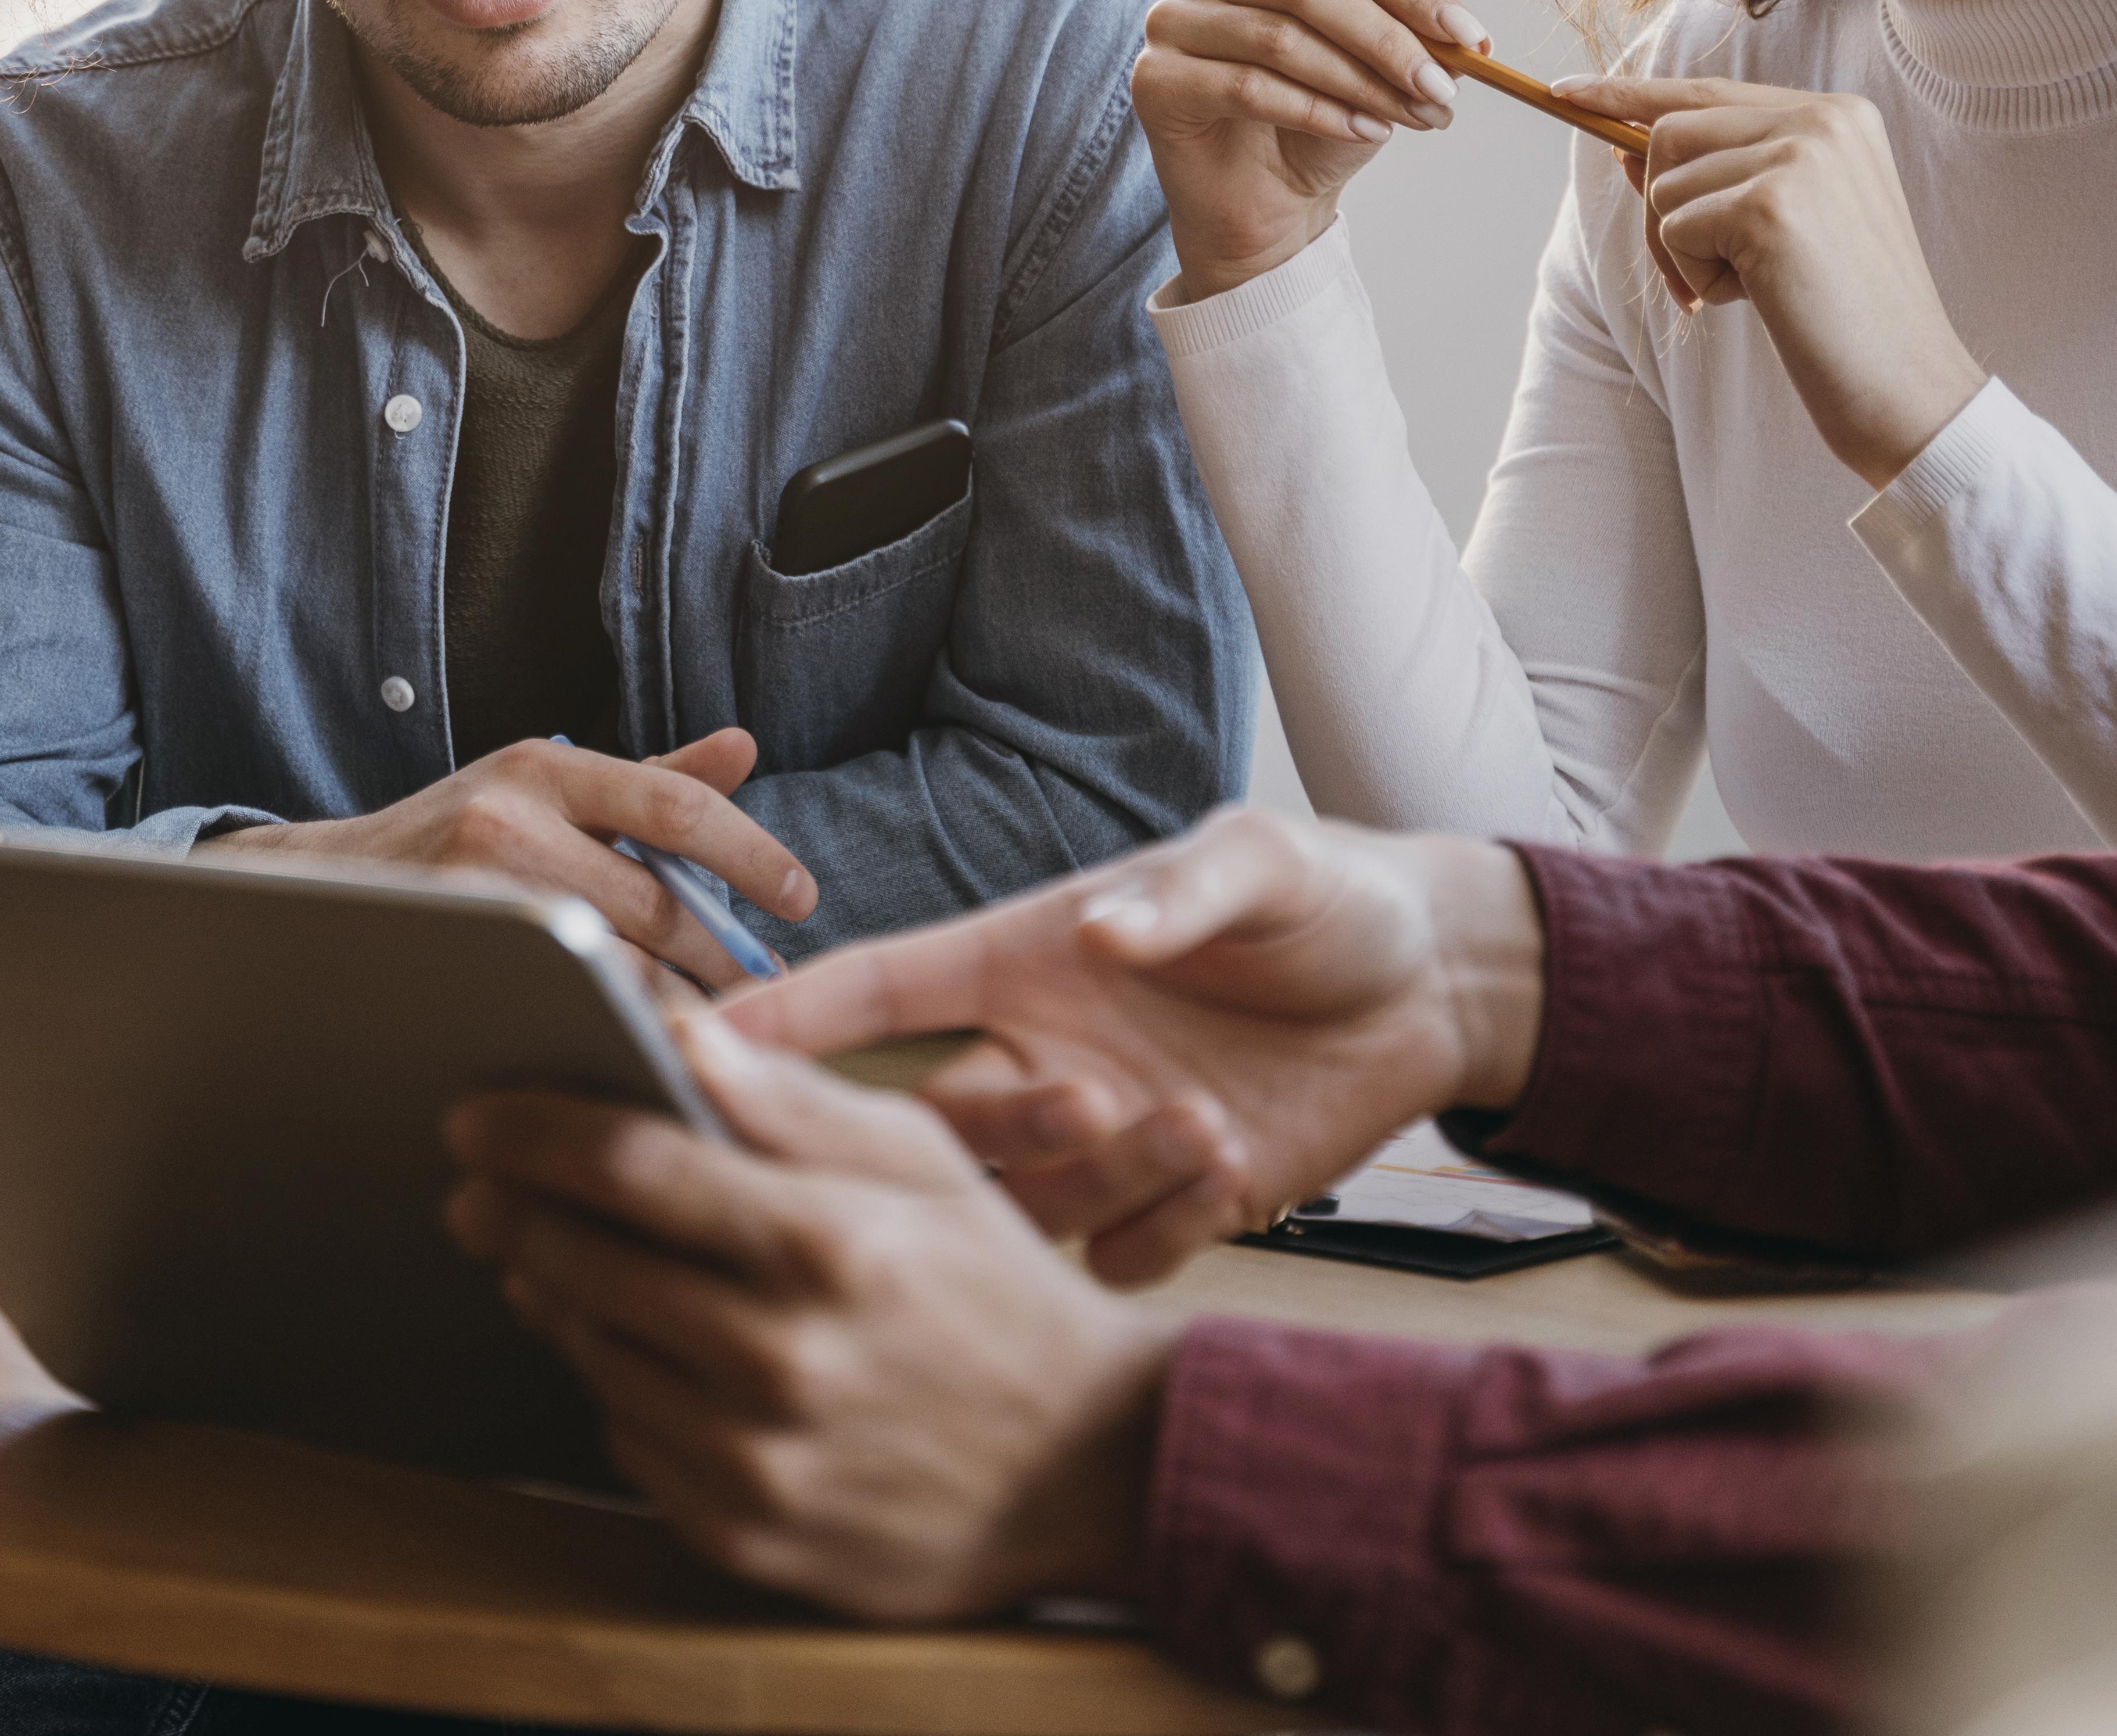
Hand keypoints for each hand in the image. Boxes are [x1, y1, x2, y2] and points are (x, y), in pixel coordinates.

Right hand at [207, 730, 811, 993]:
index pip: (677, 806)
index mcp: (546, 767)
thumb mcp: (543, 787)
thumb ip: (648, 780)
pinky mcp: (450, 953)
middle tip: (765, 992)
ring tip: (719, 1028)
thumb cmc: (453, 837)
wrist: (318, 886)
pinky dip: (612, 1024)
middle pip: (656, 905)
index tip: (803, 897)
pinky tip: (641, 1043)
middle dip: (722, 960)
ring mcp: (475, 890)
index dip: (751, 853)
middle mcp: (510, 817)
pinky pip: (559, 1000)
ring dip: (677, 1004)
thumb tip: (743, 748)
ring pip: (614, 967)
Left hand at [445, 1014, 1175, 1618]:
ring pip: (595, 1358)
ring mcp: (760, 1462)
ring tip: (544, 1256)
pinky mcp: (749, 1538)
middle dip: (512, 1211)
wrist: (1087, 1468)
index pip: (630, 1166)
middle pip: (586, 1264)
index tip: (476, 1112)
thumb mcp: (925, 1165)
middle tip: (477, 1184)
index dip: (532, 1130)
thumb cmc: (998, 1294)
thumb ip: (793, 1101)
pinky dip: (618, 1387)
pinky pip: (631, 1445)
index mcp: (828, 1245)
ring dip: (555, 1297)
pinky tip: (633, 1349)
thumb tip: (678, 1033)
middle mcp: (783, 1360)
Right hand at [726, 808, 1546, 1283]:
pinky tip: (1236, 1170)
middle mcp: (1039, 1054)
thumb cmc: (1327, 899)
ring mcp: (1098, 1139)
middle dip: (976, 1132)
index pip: (875, 990)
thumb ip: (1180, 893)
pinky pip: (1119, 1253)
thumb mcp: (1261, 862)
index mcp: (1024, 959)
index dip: (782, 1016)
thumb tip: (1105, 931)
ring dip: (1097, 1177)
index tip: (683, 1043)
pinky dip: (1163, 1227)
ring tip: (1203, 1124)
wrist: (1433, 985)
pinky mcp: (1167, 1203)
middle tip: (1079, 1101)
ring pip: (1022, 1204)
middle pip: (929, 1126)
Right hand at [1134, 0, 1486, 301]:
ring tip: (1410, 118)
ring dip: (1359, 83)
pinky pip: (1247, 88)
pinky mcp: (1156, 80)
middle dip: (1389, 40)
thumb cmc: (1317, 123)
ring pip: (1281, 39)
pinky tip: (1361, 132)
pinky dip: (1316, 112)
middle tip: (1442, 88)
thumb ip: (1409, 42)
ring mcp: (1174, 20)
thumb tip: (1464, 40)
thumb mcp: (1376, 71)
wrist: (1264, 202)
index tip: (1474, 40)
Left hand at [1560, 74, 1987, 486]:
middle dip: (1661, 210)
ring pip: (1665, 184)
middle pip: (1670, 132)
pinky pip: (1675, 228)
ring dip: (1683, 250)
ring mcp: (1800, 154)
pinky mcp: (1770, 205)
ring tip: (1751, 288)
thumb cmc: (1843, 316)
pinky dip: (1696, 276)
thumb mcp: (1779, 228)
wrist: (1906, 387)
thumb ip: (1716, 177)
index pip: (1707, 92)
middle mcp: (1824, 117)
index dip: (1630, 94)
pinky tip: (1757, 299)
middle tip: (1700, 280)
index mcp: (1838, 115)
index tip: (1565, 92)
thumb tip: (1623, 146)